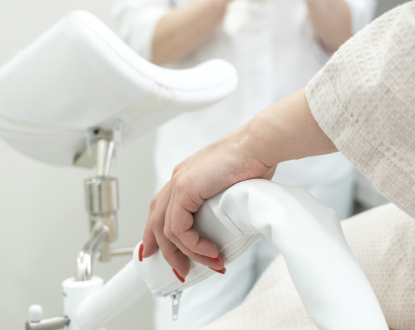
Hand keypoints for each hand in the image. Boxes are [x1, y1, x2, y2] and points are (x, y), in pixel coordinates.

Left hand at [141, 89, 336, 278]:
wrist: (259, 145)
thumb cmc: (255, 160)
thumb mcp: (232, 187)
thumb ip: (221, 203)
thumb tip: (227, 225)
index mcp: (186, 176)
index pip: (160, 208)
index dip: (155, 233)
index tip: (155, 252)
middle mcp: (178, 179)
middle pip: (156, 222)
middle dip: (165, 251)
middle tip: (180, 270)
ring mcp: (179, 183)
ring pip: (167, 230)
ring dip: (188, 253)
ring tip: (210, 263)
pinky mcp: (186, 188)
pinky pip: (179, 228)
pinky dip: (193, 245)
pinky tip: (210, 251)